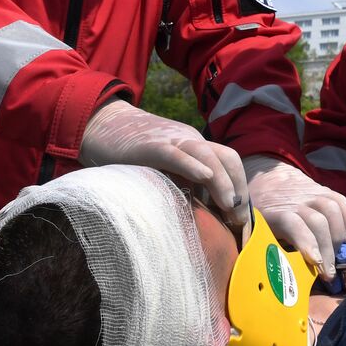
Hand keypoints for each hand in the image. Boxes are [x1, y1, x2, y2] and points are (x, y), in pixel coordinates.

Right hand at [79, 101, 248, 222]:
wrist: (102, 125)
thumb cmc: (132, 153)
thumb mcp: (164, 168)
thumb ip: (183, 183)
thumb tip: (204, 215)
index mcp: (196, 147)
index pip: (229, 164)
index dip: (240, 189)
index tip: (242, 219)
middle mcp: (190, 141)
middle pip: (226, 158)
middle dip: (239, 188)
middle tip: (240, 220)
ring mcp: (172, 140)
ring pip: (208, 155)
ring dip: (223, 181)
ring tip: (231, 206)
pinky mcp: (151, 145)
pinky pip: (176, 153)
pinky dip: (192, 165)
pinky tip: (205, 178)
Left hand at [244, 156, 345, 279]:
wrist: (268, 179)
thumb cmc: (261, 212)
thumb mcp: (255, 228)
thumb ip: (264, 246)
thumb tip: (272, 276)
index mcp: (274, 212)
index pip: (294, 224)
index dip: (307, 242)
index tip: (316, 262)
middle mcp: (295, 201)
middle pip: (318, 222)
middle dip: (327, 250)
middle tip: (328, 273)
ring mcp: (311, 193)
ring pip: (332, 210)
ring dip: (338, 236)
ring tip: (336, 255)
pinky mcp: (323, 189)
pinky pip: (341, 202)